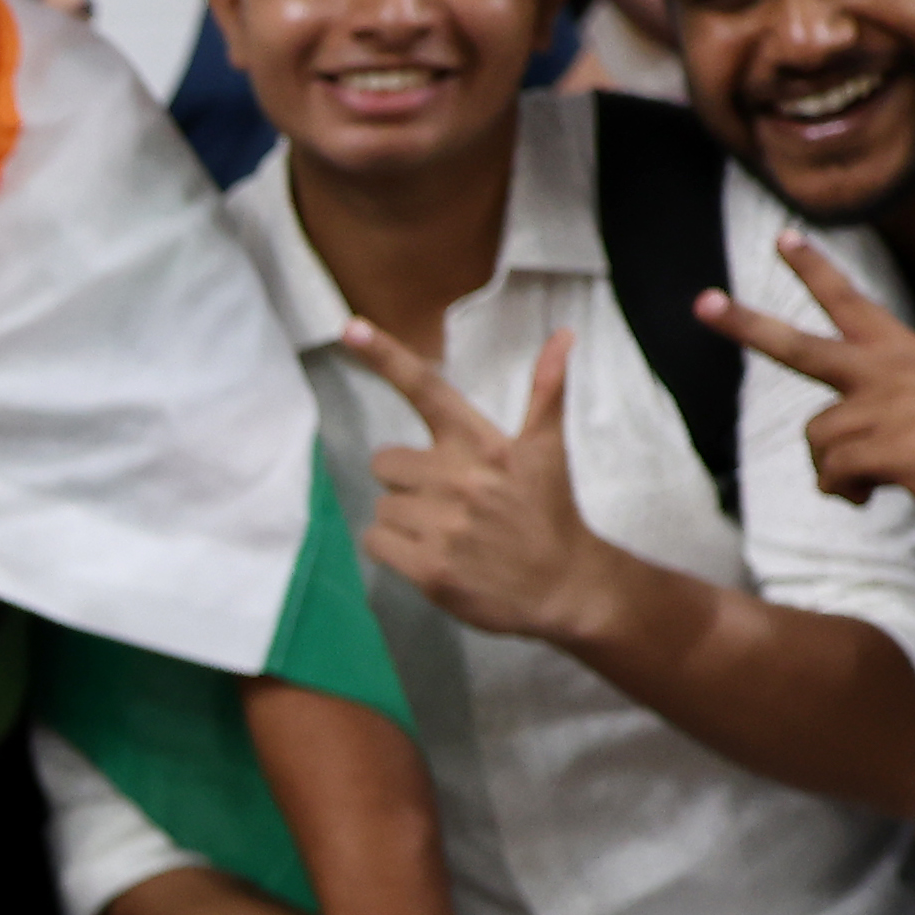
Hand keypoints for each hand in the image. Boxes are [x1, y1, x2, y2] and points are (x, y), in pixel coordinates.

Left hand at [346, 322, 612, 647]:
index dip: (387, 357)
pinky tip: (428, 554)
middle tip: (445, 500)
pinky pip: (375, 542)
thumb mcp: (547, 449)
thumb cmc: (548, 512)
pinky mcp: (429, 568)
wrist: (564, 586)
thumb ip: (546, 391)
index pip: (428, 389)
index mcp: (481, 444)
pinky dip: (392, 550)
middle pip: (385, 462)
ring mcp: (443, 524)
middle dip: (405, 481)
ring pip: (381, 506)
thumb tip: (563, 334)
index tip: (350, 328)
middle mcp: (458, 478)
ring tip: (446, 532)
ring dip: (403, 520)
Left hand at [697, 234, 914, 538]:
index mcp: (905, 353)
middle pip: (800, 345)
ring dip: (837, 472)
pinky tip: (886, 492)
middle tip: (701, 302)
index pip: (851, 302)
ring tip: (880, 480)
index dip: (815, 271)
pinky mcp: (888, 445)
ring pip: (816, 438)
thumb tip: (854, 456)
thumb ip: (892, 412)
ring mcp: (887, 404)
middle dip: (745, 325)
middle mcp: (889, 369)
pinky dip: (850, 493)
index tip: (783, 238)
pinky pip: (833, 475)